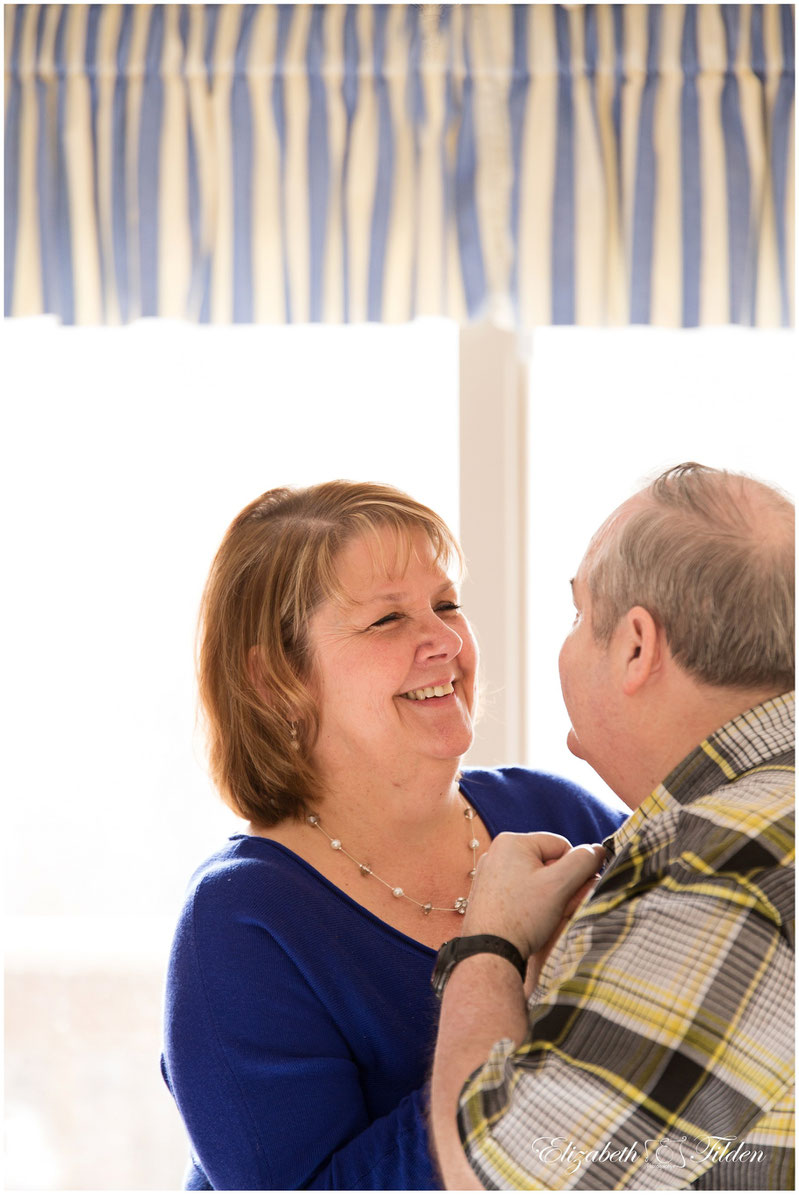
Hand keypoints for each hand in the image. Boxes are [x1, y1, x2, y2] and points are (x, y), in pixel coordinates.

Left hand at [461, 832, 604, 964]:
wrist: (488, 953)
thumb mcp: (559, 885)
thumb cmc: (522, 917)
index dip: (574, 868)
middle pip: (547, 862)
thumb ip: (583, 862)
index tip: (574, 892)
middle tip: (560, 907)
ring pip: (535, 879)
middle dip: (560, 884)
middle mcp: (497, 853)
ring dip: (548, 896)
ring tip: (544, 917)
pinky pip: (520, 892)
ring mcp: (490, 874)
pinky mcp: (488, 895)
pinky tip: (530, 922)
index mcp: (511, 841)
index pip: (561, 845)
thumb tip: (598, 850)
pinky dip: (531, 904)